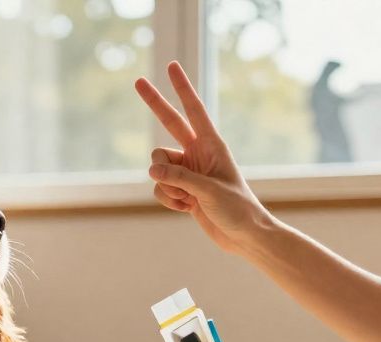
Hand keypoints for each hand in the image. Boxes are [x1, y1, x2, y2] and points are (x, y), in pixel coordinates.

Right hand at [134, 61, 274, 253]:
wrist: (244, 237)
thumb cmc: (237, 209)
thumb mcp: (208, 191)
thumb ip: (179, 177)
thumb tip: (151, 170)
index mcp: (212, 145)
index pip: (194, 110)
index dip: (182, 88)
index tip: (172, 66)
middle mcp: (198, 153)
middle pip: (169, 123)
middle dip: (155, 103)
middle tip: (137, 80)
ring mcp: (187, 171)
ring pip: (158, 167)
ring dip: (167, 186)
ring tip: (188, 199)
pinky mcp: (181, 189)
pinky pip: (160, 187)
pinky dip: (168, 200)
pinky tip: (187, 209)